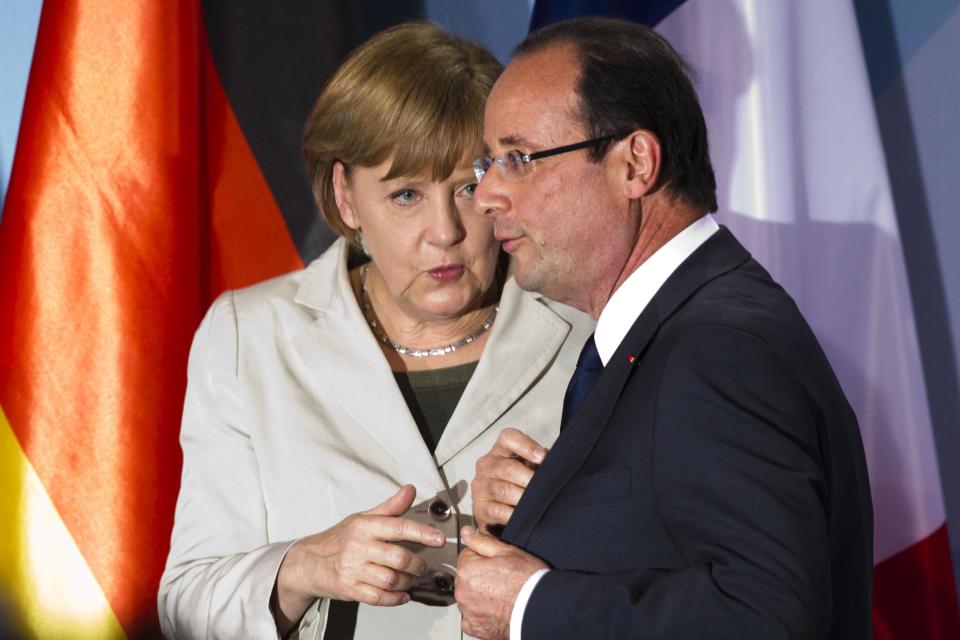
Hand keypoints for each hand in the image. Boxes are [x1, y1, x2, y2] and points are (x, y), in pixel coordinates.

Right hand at [273, 485, 443, 631]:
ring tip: (410, 578)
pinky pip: (379, 598)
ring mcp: (353, 569)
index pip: (398, 527)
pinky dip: (396, 598)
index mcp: (365, 526)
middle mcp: (358, 547)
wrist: (310, 562)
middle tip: (422, 566)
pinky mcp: (349, 589)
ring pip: (391, 580)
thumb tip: (410, 489)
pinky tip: (402, 594)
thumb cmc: (341, 538)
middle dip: (417, 564)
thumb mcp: (364, 518)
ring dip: (407, 582)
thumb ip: (391, 507)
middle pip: (399, 558)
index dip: (422, 533)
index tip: (439, 538)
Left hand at [456, 526, 547, 639]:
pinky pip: (472, 617)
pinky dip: (481, 614)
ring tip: (502, 595)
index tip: (496, 563)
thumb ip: (481, 541)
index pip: (467, 556)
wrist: (540, 609)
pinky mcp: (474, 628)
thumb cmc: (527, 580)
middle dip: (479, 576)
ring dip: (479, 595)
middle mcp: (462, 592)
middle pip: (466, 577)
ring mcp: (468, 612)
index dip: (483, 557)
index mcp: (467, 570)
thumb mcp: (507, 551)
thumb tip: (466, 533)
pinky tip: (497, 609)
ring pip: (469, 597)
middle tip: (502, 579)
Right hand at [472, 428, 546, 533]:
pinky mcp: (479, 507)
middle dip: (529, 479)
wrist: (495, 510)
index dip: (526, 445)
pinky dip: (513, 514)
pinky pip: (497, 511)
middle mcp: (487, 465)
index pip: (508, 438)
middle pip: (507, 467)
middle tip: (544, 488)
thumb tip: (553, 461)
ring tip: (536, 503)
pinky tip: (523, 516)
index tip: (543, 457)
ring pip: (503, 490)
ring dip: (522, 498)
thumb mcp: (527, 468)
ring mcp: (480, 486)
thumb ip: (538, 461)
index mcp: (500, 450)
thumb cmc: (516, 484)